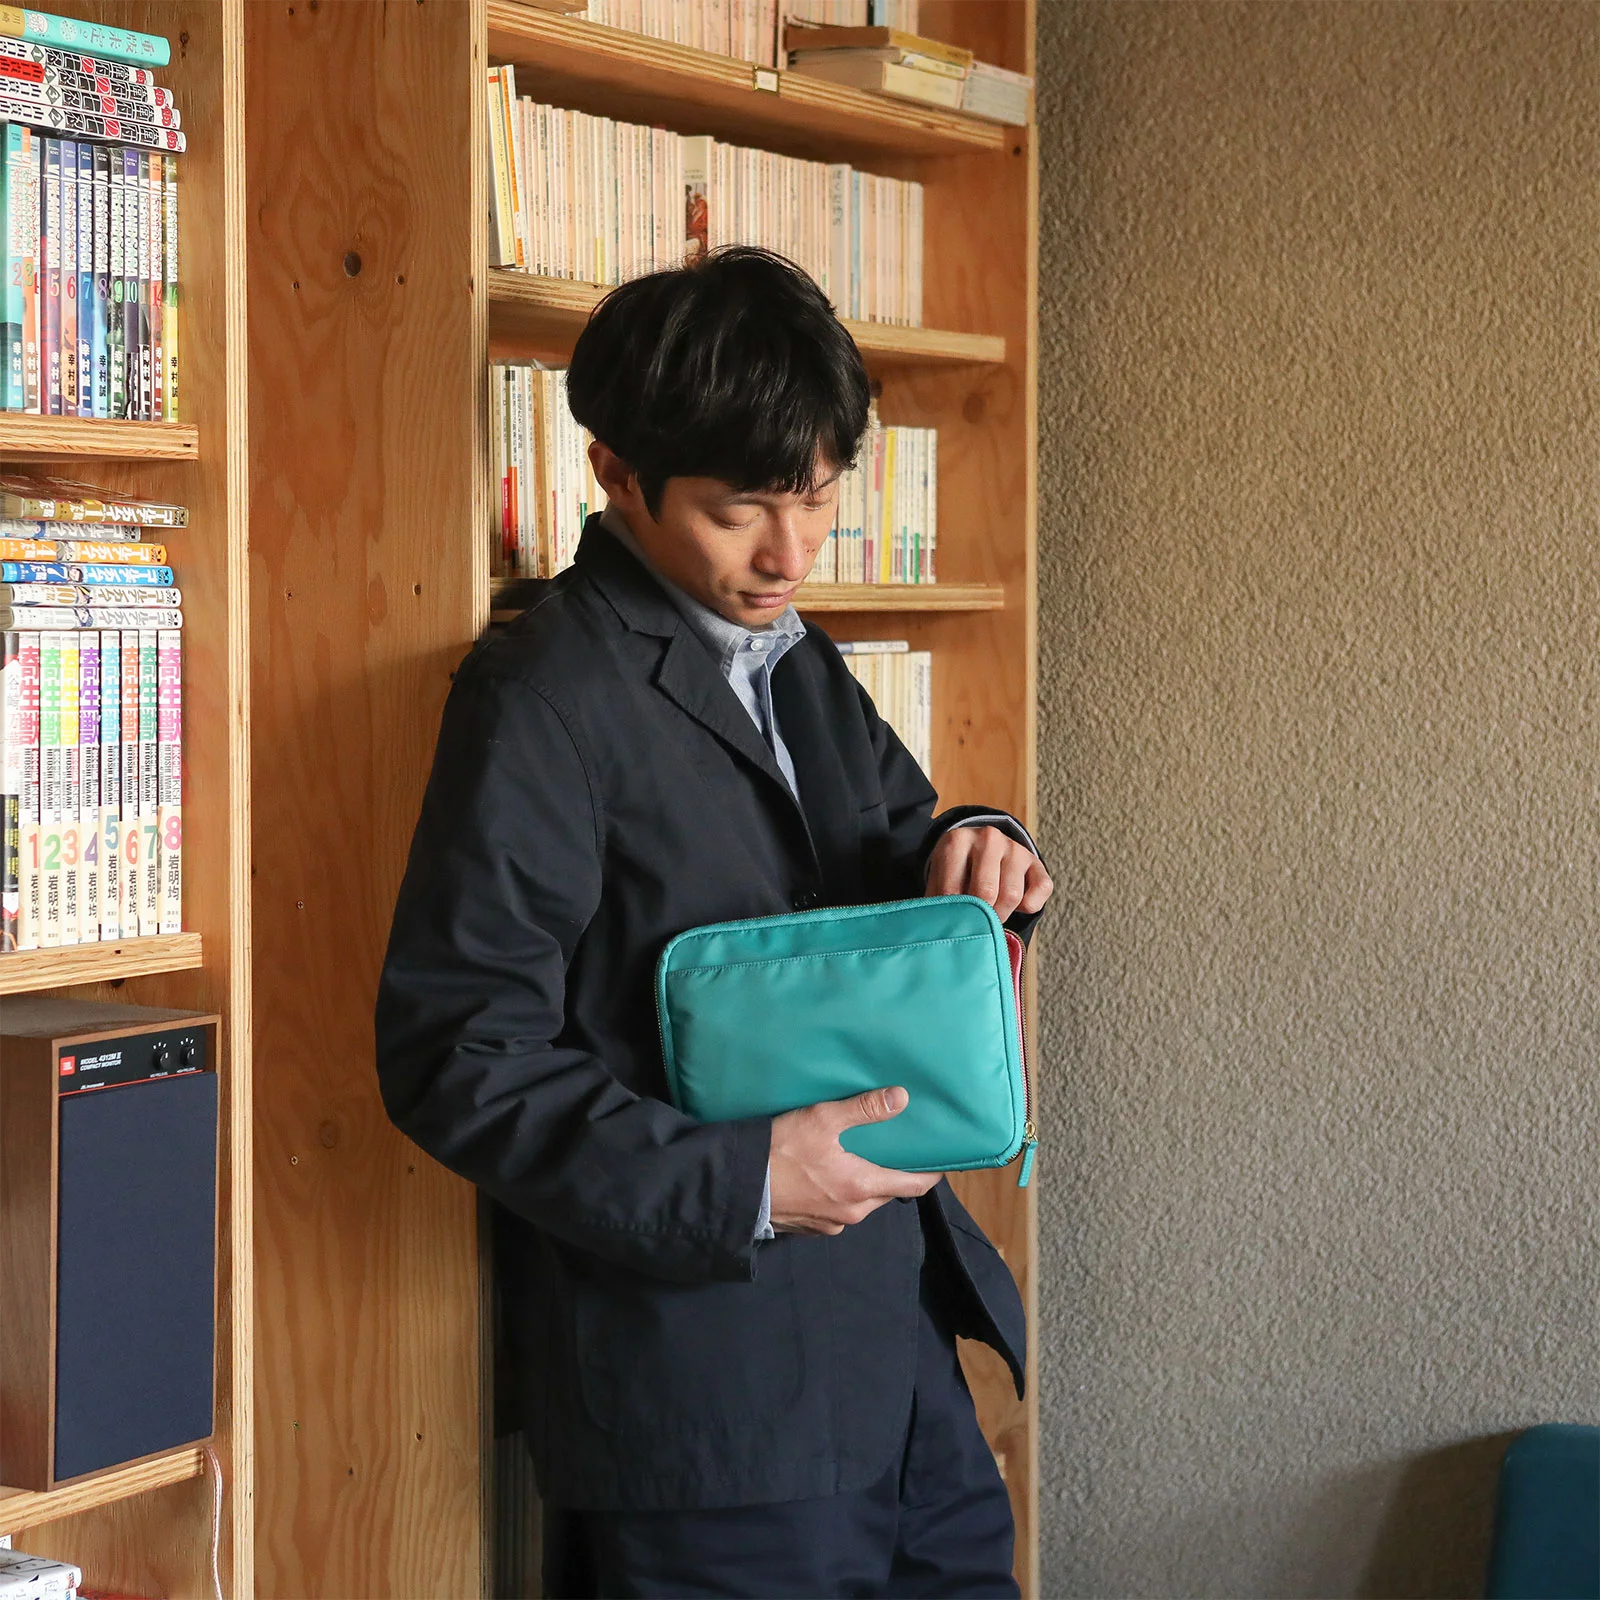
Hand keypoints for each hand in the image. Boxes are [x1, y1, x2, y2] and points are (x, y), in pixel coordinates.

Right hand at [768, 1086, 940, 1235]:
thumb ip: (863, 1109)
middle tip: (894, 1147)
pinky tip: (827, 1174)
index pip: (914, 1185)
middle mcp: (853, 1212)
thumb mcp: (822, 1119)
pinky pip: (838, 1210)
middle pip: (887, 1193)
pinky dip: (841, 1193)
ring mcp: (831, 1224)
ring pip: (862, 1202)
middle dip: (894, 1172)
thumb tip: (902, 1098)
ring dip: (865, 1183)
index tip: (939, 1157)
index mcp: (862, 1187)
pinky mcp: (810, 1228)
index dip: (930, 1172)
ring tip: (859, 1157)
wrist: (736, 1187)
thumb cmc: (780, 1151)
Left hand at [925, 825, 1052, 919]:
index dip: (954, 914)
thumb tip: (936, 932)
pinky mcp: (1036, 861)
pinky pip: (1040, 891)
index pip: (953, 890)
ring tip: (991, 916)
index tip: (954, 923)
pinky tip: (1015, 906)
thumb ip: (937, 901)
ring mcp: (1014, 848)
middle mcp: (988, 839)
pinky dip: (1028, 906)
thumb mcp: (940, 879)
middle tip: (976, 925)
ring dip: (1002, 914)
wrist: (982, 847)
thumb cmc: (958, 871)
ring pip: (1011, 895)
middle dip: (980, 917)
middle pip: (986, 893)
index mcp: (957, 841)